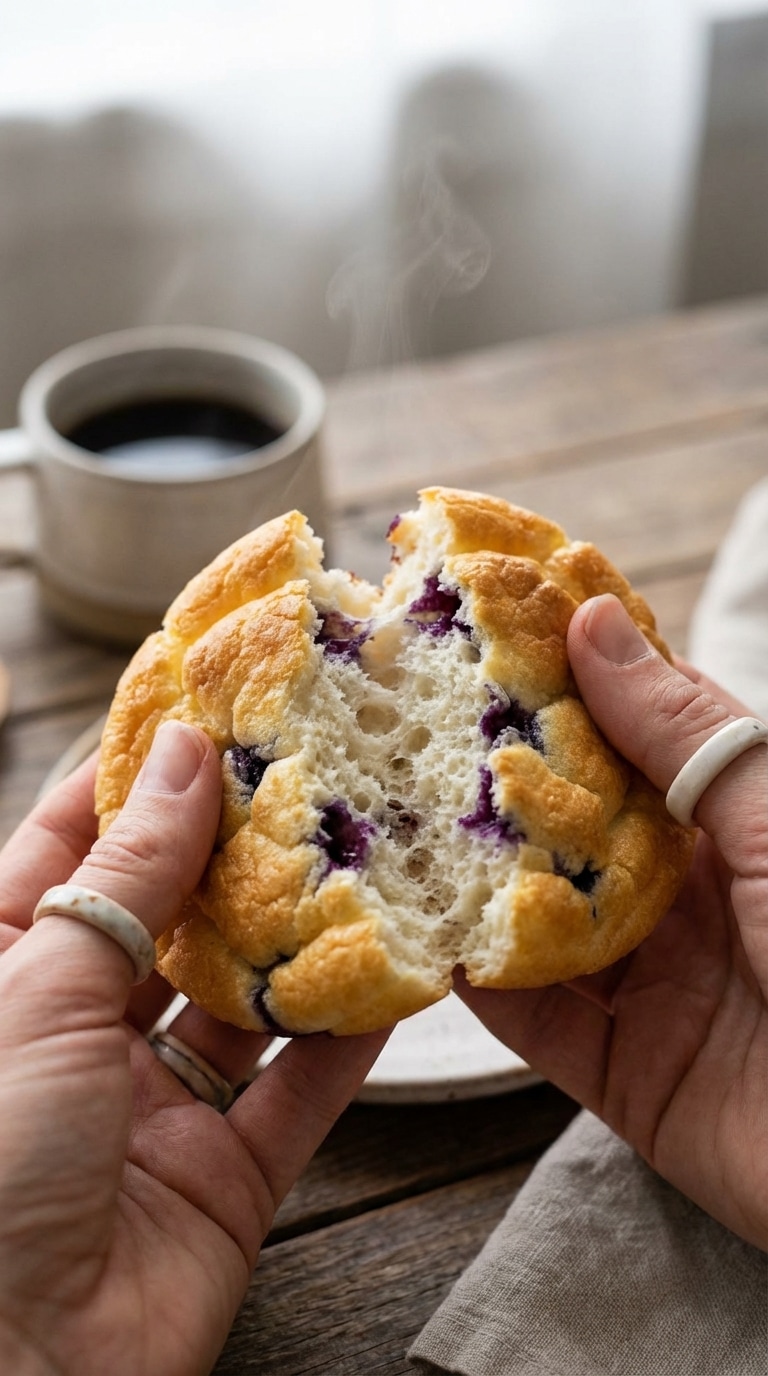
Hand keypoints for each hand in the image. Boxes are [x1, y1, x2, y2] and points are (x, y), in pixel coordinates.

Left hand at [0, 722, 386, 1375]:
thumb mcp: (42, 985)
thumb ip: (128, 871)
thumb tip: (183, 749)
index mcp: (3, 974)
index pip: (75, 850)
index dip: (139, 778)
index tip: (210, 708)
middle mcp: (76, 1034)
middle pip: (171, 917)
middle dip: (240, 845)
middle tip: (314, 764)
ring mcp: (151, 1108)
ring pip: (244, 998)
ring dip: (303, 933)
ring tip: (370, 847)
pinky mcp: (222, 1178)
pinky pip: (297, 1093)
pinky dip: (345, 1037)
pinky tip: (397, 972)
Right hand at [457, 593, 767, 1249]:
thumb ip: (685, 738)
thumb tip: (595, 622)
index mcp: (741, 823)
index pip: (642, 732)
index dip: (572, 678)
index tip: (489, 625)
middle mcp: (694, 894)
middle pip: (578, 823)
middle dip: (500, 775)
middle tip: (409, 717)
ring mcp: (658, 983)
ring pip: (544, 917)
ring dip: (473, 878)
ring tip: (387, 817)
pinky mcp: (629, 1073)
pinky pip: (537, 1022)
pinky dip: (481, 985)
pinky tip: (421, 938)